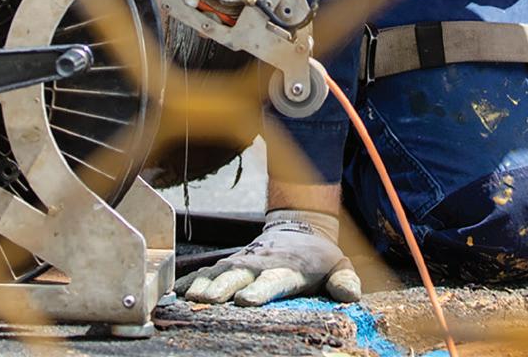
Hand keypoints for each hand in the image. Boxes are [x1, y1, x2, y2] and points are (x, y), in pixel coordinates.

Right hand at [174, 209, 360, 306]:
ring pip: (221, 271)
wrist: (299, 226)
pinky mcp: (231, 262)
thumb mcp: (340, 266)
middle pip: (241, 275)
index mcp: (290, 268)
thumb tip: (350, 296)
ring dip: (204, 283)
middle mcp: (263, 263)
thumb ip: (345, 281)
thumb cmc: (320, 256)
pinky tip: (176, 294)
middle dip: (223, 286)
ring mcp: (244, 261)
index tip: (246, 300)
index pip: (275, 279)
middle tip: (207, 300)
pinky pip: (208, 270)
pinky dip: (191, 280)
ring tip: (187, 298)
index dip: (261, 289)